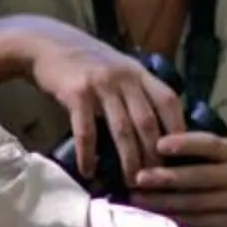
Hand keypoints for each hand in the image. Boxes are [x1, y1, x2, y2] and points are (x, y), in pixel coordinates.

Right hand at [27, 25, 188, 183]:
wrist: (46, 44)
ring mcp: (101, 85)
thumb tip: (156, 126)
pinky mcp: (76, 94)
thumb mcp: (118, 68)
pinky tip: (89, 171)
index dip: (178, 128)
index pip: (168, 101)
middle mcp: (124, 77)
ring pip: (122, 130)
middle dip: (153, 155)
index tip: (180, 155)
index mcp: (138, 72)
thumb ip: (137, 90)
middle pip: (147, 121)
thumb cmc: (84, 61)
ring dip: (128, 160)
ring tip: (130, 182)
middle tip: (156, 180)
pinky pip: (87, 131)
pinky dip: (88, 154)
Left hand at [130, 132, 226, 226]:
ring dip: (162, 202)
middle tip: (138, 178)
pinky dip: (172, 218)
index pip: (210, 145)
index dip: (185, 144)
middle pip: (200, 177)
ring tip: (137, 198)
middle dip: (167, 178)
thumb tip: (150, 143)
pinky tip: (152, 214)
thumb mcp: (221, 155)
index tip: (158, 145)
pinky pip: (197, 222)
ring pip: (194, 203)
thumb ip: (195, 150)